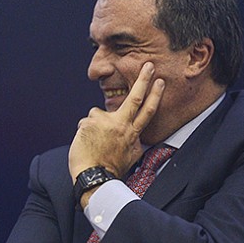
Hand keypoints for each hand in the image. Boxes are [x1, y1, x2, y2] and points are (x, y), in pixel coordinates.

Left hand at [69, 62, 164, 182]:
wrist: (94, 177)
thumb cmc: (110, 168)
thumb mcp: (131, 154)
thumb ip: (133, 139)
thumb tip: (136, 134)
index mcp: (133, 133)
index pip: (148, 110)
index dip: (155, 95)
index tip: (160, 81)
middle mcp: (122, 125)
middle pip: (135, 98)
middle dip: (143, 80)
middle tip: (149, 65)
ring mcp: (106, 122)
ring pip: (98, 114)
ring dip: (93, 126)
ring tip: (93, 143)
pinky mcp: (90, 123)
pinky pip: (85, 123)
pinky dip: (83, 131)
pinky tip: (85, 143)